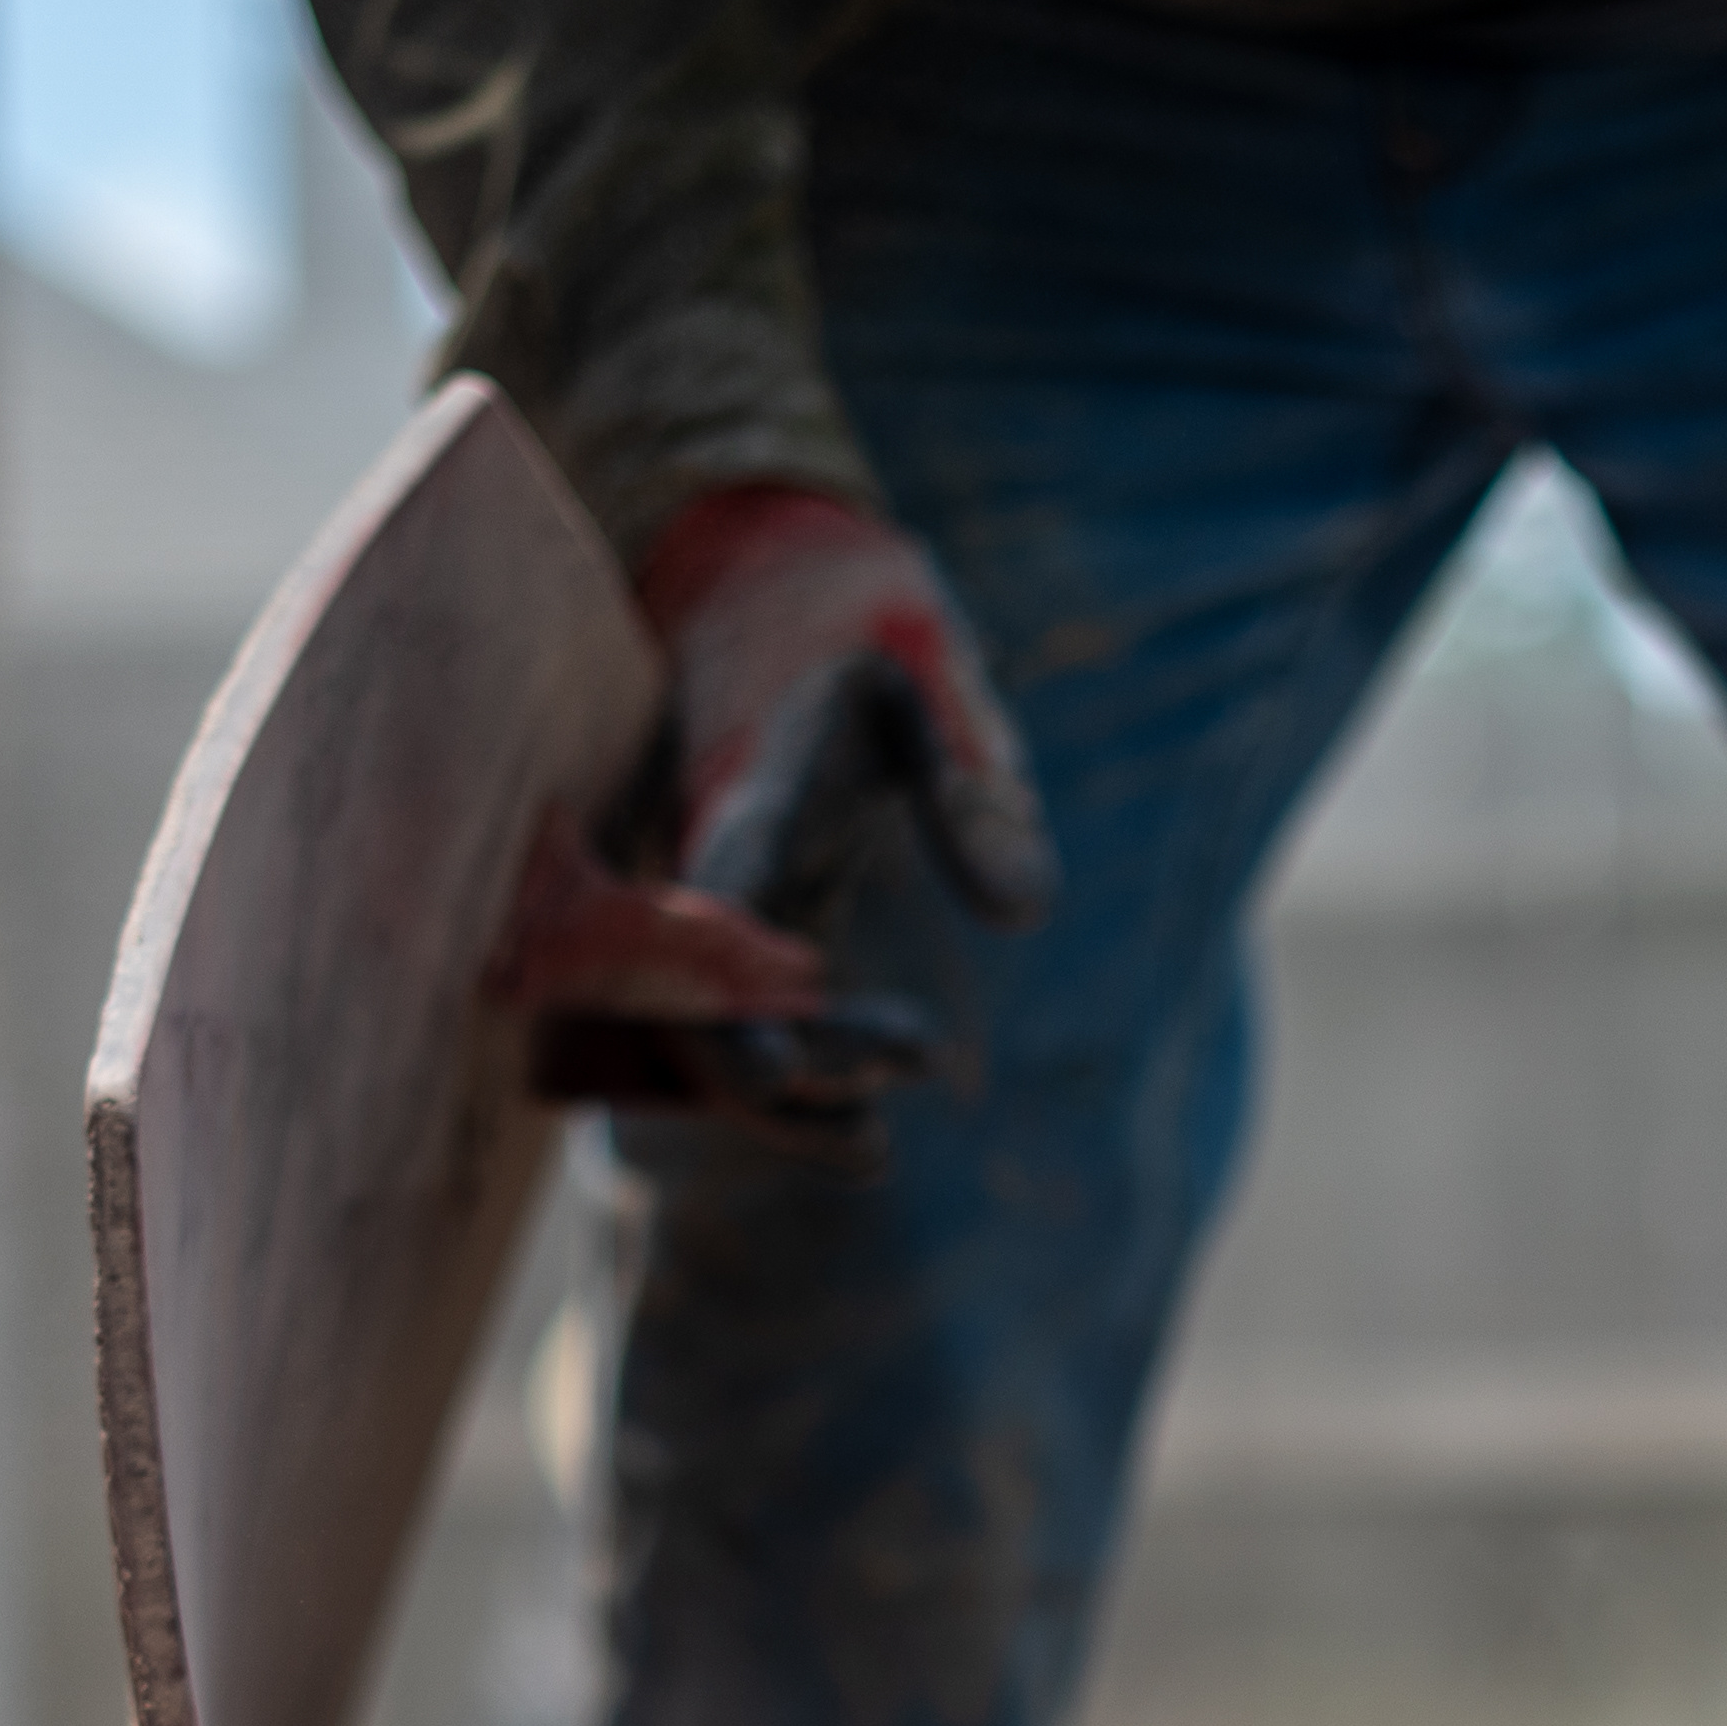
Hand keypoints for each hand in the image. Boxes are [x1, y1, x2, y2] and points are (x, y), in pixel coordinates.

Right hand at [503, 484, 1051, 1152]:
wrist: (766, 579)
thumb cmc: (865, 624)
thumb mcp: (936, 682)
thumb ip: (976, 787)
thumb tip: (1025, 918)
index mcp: (745, 800)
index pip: (720, 930)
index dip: (756, 1018)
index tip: (839, 1063)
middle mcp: (702, 861)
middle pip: (701, 1011)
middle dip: (798, 1068)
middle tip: (921, 1060)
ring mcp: (705, 895)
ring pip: (704, 1035)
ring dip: (786, 1101)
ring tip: (875, 1146)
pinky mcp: (732, 917)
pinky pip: (729, 1023)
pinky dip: (785, 1089)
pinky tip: (865, 1137)